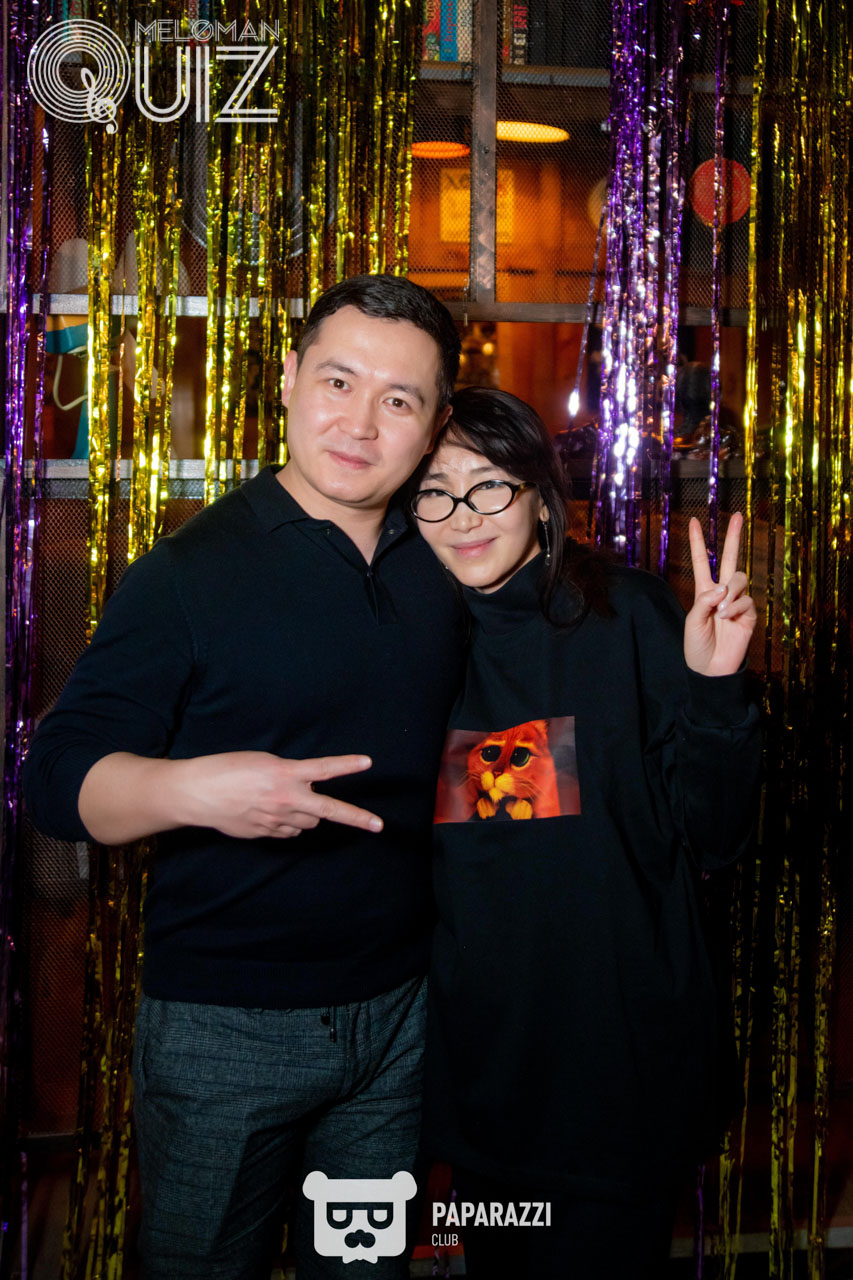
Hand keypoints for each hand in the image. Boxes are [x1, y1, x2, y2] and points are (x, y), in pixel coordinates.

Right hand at [178, 751, 382, 838]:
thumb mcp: (263, 762)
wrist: (197, 793)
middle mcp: (286, 798)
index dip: (347, 765)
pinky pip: (289, 831)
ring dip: (308, 813)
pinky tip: (270, 813)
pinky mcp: (266, 833)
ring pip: (309, 822)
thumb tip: (308, 791)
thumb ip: (290, 776)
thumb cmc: (228, 769)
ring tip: (288, 801)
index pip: (324, 768)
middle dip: (357, 818)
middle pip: (328, 810)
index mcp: (285, 773)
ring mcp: (277, 819)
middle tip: (379, 825)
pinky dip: (289, 823)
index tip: (368, 762)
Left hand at [684, 513, 756, 676]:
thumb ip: (705, 600)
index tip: (694, 521)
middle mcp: (722, 592)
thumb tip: (724, 587)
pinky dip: (735, 608)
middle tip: (738, 515)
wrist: (710, 669)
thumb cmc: (696, 645)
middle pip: (730, 559)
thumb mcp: (692, 620)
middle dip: (733, 537)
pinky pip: (747, 600)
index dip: (699, 542)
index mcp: (704, 591)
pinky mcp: (750, 614)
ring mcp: (738, 602)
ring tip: (721, 612)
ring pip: (740, 579)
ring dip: (730, 592)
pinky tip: (728, 619)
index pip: (702, 561)